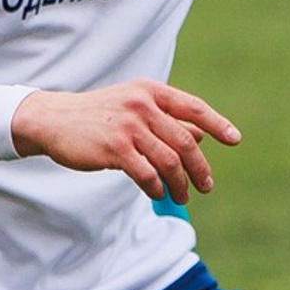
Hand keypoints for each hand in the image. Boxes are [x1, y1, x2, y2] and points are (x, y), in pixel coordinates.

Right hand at [11, 80, 240, 203]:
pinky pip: (147, 173)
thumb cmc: (98, 116)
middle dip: (199, 167)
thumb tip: (202, 135)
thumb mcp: (133, 108)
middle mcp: (143, 106)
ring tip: (183, 197)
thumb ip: (167, 119)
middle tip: (207, 186)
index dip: (218, 123)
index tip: (235, 140)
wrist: (53, 120)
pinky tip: (158, 194)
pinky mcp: (115, 148)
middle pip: (185, 141)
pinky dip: (157, 187)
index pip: (193, 108)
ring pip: (169, 160)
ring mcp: (129, 126)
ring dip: (180, 183)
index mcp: (150, 92)